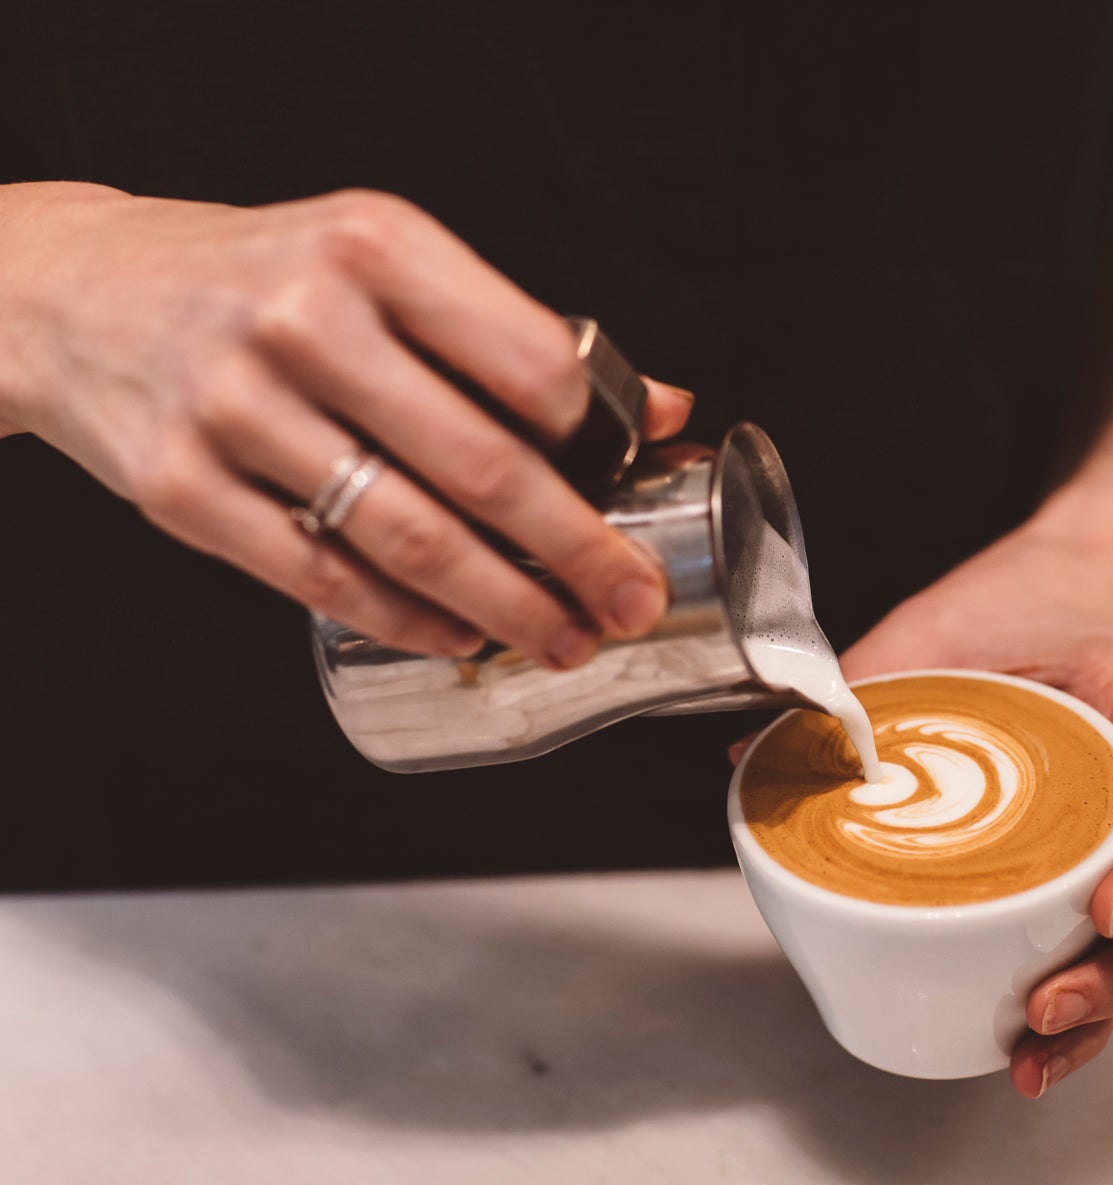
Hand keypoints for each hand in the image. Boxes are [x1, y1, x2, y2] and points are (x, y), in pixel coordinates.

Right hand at [0, 182, 691, 666]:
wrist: (75, 289)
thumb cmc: (260, 278)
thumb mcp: (385, 263)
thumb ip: (518, 335)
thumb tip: (663, 409)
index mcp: (377, 246)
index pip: (531, 362)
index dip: (598, 446)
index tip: (634, 500)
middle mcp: (305, 318)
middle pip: (483, 466)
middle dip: (576, 553)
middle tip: (630, 602)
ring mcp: (234, 405)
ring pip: (407, 537)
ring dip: (505, 606)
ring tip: (561, 637)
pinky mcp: (180, 485)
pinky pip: (320, 578)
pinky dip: (406, 620)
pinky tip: (459, 635)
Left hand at [834, 520, 1112, 1098]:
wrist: (1068, 583)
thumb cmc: (1023, 600)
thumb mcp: (942, 623)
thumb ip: (864, 679)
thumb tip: (757, 756)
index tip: (1107, 907)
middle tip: (1047, 1008)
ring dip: (1107, 1007)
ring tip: (1034, 1057)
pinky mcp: (1094, 863)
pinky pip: (1108, 938)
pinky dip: (1081, 997)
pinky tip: (1024, 1046)